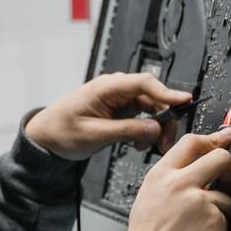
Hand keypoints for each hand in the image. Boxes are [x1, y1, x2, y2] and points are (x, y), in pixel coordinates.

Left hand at [25, 73, 191, 161]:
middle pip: (153, 97)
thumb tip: (154, 129)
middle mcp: (116, 89)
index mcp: (107, 87)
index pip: (144, 83)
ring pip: (151, 109)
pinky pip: (143, 117)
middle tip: (166, 142)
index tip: (184, 101)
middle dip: (163, 119)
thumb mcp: (94, 134)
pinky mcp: (121, 110)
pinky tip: (139, 144)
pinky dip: (145, 131)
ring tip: (147, 147)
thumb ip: (126, 131)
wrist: (46, 138)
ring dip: (155, 128)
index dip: (166, 91)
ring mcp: (119, 99)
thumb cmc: (62, 131)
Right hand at [122, 127, 230, 230]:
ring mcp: (200, 201)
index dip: (213, 139)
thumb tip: (199, 165)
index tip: (225, 137)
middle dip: (228, 168)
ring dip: (219, 208)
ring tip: (198, 224)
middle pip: (221, 157)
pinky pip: (225, 217)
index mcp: (162, 174)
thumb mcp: (150, 195)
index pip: (192, 142)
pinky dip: (218, 227)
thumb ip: (174, 177)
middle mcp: (181, 183)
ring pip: (226, 194)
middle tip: (226, 178)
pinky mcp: (214, 220)